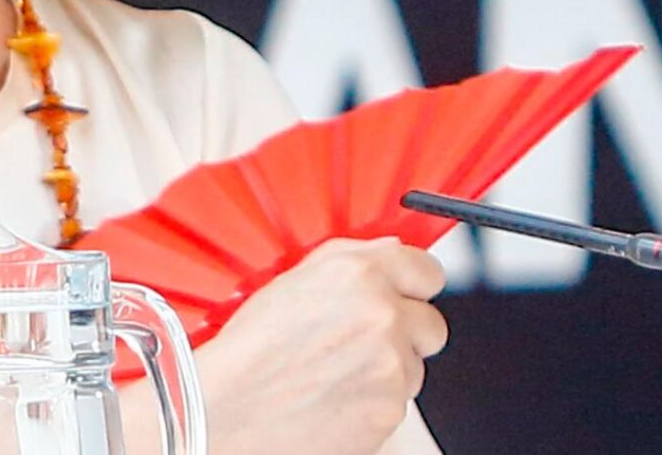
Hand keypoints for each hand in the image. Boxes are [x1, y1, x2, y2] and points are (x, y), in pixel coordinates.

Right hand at [193, 238, 447, 454]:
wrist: (228, 409)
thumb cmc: (251, 349)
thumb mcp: (293, 279)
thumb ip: (352, 257)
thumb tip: (393, 251)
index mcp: (361, 275)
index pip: (428, 271)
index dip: (414, 285)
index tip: (405, 295)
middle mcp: (384, 317)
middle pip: (432, 324)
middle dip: (407, 332)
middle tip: (367, 342)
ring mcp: (391, 366)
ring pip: (414, 367)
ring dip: (389, 371)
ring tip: (339, 373)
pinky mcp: (390, 411)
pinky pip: (398, 403)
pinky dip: (375, 402)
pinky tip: (337, 397)